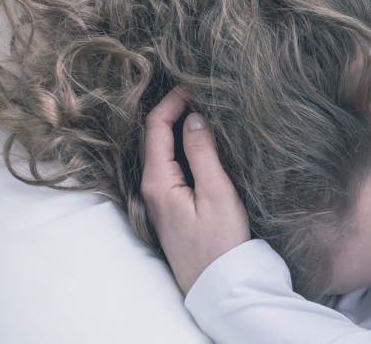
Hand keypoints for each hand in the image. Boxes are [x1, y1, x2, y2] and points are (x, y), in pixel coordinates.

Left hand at [141, 88, 250, 293]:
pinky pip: (170, 166)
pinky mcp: (171, 207)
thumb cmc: (220, 243)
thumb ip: (202, 152)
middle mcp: (151, 188)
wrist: (219, 284)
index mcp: (157, 180)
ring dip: (176, 128)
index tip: (193, 86)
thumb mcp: (216, 193)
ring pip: (161, 151)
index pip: (154, 127)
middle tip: (198, 92)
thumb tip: (194, 117)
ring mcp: (159, 199)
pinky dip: (181, 147)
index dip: (171, 101)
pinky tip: (199, 142)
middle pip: (153, 136)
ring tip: (201, 110)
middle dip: (172, 110)